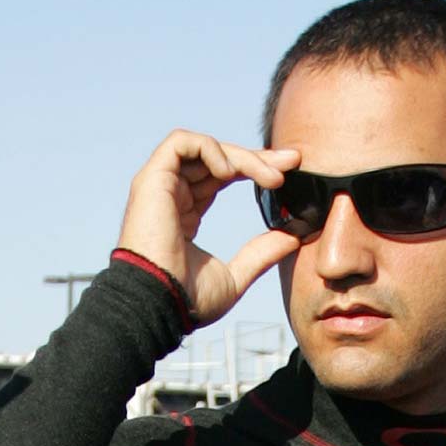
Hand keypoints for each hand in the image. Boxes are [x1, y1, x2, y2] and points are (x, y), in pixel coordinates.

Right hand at [117, 129, 300, 325]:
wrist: (158, 303)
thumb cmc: (186, 299)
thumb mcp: (235, 276)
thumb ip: (261, 254)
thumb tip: (293, 239)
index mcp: (185, 214)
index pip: (221, 177)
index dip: (254, 169)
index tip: (288, 173)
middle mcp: (171, 194)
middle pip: (217, 159)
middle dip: (257, 157)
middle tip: (291, 162)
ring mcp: (160, 185)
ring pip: (205, 148)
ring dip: (242, 157)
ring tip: (269, 177)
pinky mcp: (152, 178)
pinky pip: (181, 142)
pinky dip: (210, 149)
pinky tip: (231, 172)